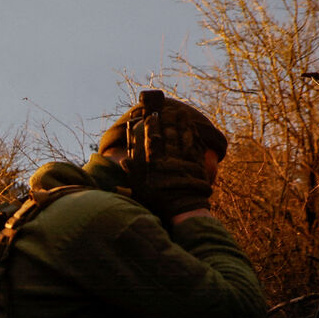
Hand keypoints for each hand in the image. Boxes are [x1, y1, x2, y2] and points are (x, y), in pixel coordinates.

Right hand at [124, 103, 211, 218]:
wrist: (182, 209)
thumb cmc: (158, 201)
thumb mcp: (140, 189)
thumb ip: (132, 174)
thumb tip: (123, 161)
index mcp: (154, 164)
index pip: (151, 141)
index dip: (151, 128)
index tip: (151, 116)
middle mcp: (168, 159)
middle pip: (168, 136)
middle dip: (168, 121)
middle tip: (168, 109)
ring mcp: (183, 160)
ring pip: (181, 138)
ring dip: (182, 125)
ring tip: (181, 113)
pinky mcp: (195, 164)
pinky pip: (193, 146)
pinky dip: (193, 136)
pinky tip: (192, 128)